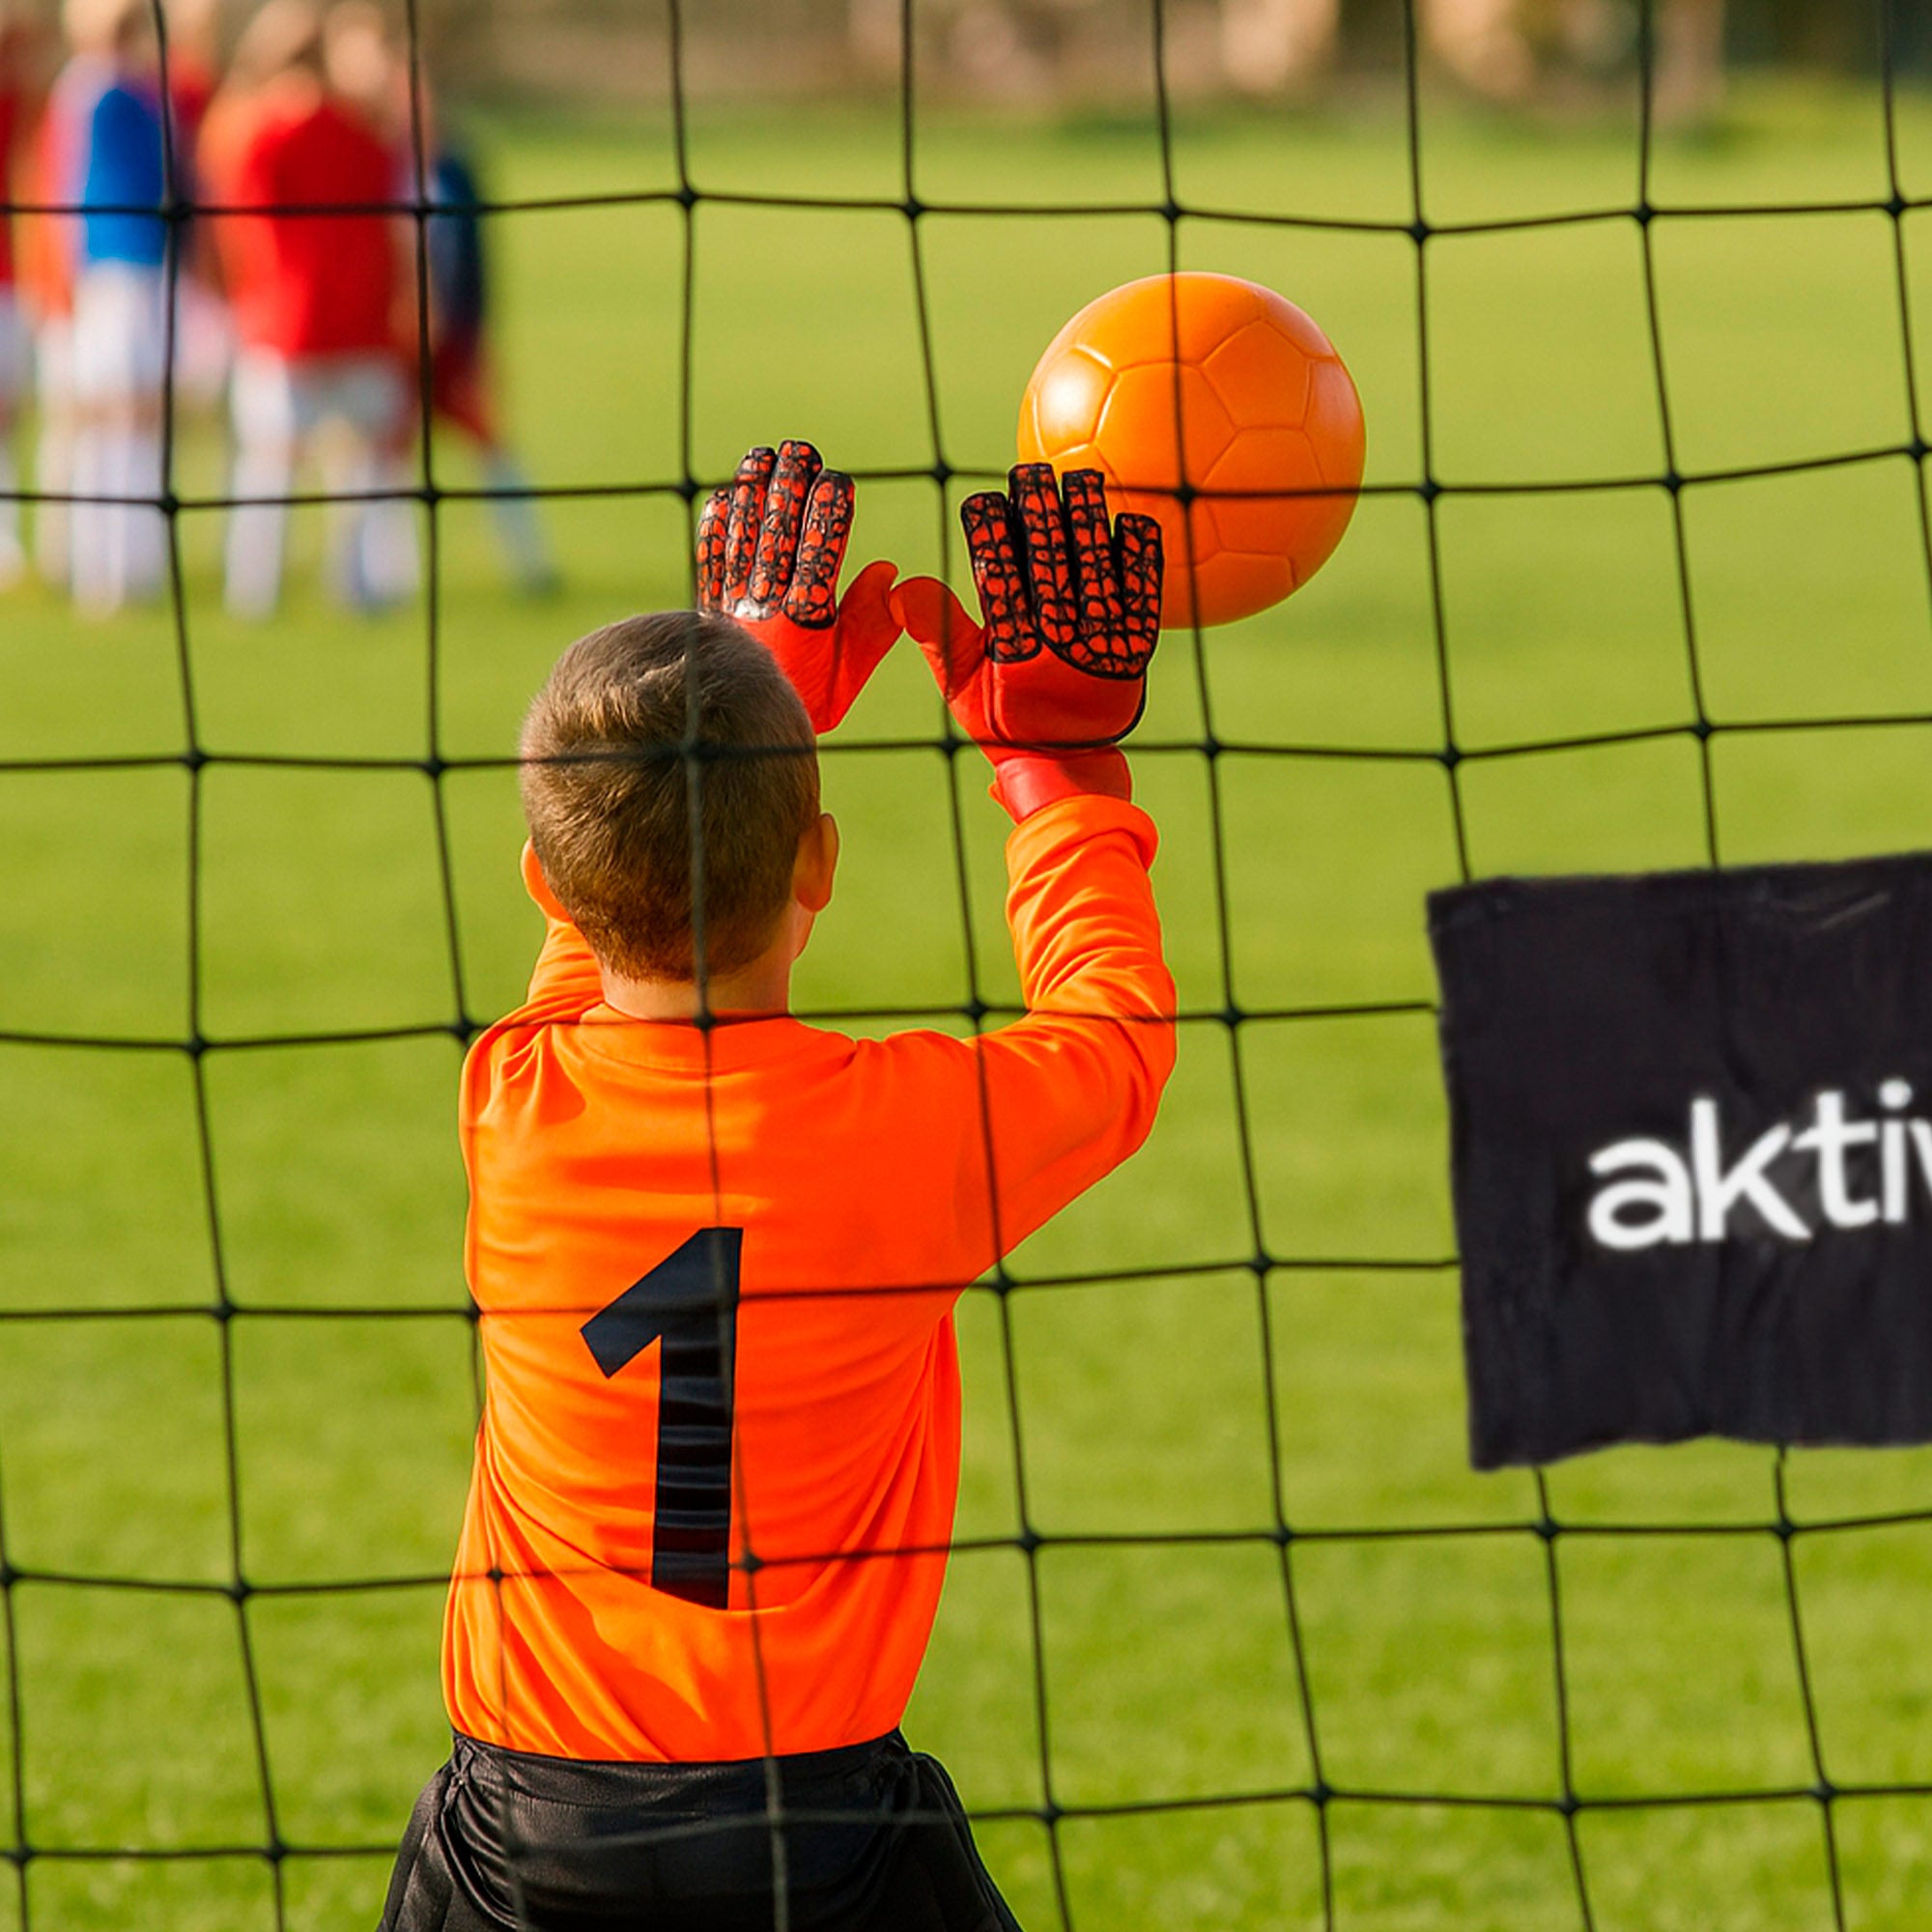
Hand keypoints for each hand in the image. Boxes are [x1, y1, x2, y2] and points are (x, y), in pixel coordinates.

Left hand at [697, 441, 898, 734]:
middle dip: (789, 487)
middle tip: (799, 451)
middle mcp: (765, 608)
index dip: (829, 514)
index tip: (839, 481)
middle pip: (777, 534)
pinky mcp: (708, 609)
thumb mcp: (850, 671)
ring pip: (742, 537)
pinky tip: (724, 497)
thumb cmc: (809, 699)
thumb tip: (887, 572)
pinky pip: (709, 559)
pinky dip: (715, 527)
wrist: (741, 732)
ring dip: (751, 494)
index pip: (820, 554)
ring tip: (761, 457)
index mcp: (807, 622)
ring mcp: (732, 605)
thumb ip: (872, 624)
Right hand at [890, 464, 1161, 818]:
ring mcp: (1102, 645)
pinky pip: (1144, 594)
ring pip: (1095, 569)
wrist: (1066, 762)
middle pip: (1050, 564)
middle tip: (1030, 475)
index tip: (983, 502)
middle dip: (1040, 513)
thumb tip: (898, 587)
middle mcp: (1060, 646)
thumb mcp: (960, 683)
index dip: (990, 536)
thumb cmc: (1005, 717)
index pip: (998, 579)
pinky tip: (1134, 519)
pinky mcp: (1136, 649)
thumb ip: (937, 632)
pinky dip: (1140, 557)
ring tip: (1078, 481)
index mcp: (1014, 653)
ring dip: (1087, 520)